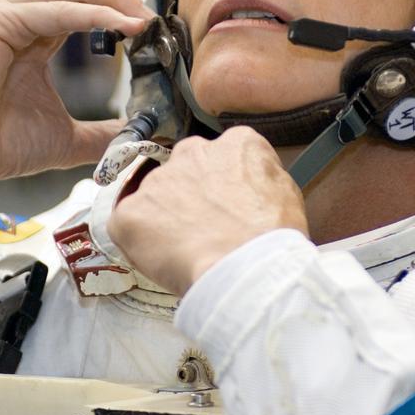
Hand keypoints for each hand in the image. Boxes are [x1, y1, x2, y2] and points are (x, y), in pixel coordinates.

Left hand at [108, 127, 308, 295]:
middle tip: (203, 231)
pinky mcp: (131, 212)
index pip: (223, 157)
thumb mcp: (286, 194)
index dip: (223, 187)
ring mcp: (157, 180)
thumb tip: (247, 182)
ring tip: (186, 252)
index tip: (226, 209)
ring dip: (164, 220)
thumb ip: (259, 176)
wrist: (245, 269)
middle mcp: (192, 152)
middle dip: (189, 197)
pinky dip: (140, 243)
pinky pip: (128, 226)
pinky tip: (163, 259)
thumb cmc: (271, 239)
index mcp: (235, 144)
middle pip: (184, 171)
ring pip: (155, 198)